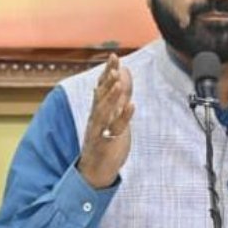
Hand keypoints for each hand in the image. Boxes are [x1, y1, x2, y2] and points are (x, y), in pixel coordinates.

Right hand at [77, 53, 134, 188]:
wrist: (95, 172)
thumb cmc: (105, 140)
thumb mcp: (114, 113)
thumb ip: (120, 93)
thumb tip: (124, 71)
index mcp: (98, 110)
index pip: (101, 87)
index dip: (107, 72)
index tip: (114, 56)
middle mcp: (96, 118)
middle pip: (101, 95)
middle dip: (107, 79)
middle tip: (114, 64)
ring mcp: (100, 130)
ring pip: (103, 111)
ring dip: (111, 96)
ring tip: (119, 82)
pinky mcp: (107, 143)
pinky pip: (115, 128)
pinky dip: (123, 117)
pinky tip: (131, 106)